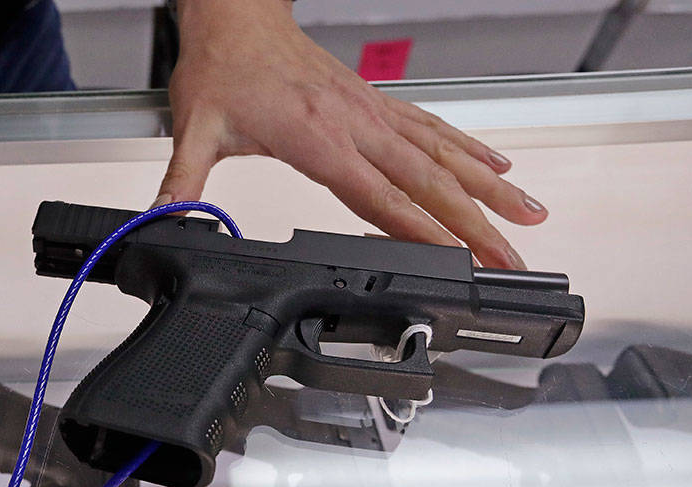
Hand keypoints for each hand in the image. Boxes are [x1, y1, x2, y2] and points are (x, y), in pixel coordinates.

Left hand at [160, 0, 546, 268]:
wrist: (236, 13)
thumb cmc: (221, 66)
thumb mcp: (194, 128)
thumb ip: (182, 182)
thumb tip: (163, 222)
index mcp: (315, 137)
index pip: (378, 195)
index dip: (420, 230)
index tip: (456, 258)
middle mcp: (354, 123)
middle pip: (427, 181)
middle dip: (475, 223)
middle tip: (511, 258)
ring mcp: (371, 111)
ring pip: (442, 153)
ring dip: (489, 187)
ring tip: (528, 215)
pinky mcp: (374, 102)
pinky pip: (432, 127)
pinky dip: (469, 150)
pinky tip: (496, 168)